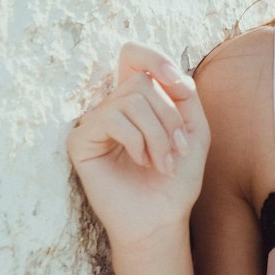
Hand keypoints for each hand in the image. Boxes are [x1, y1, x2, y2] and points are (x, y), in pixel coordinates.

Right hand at [66, 41, 210, 247]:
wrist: (162, 218)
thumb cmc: (177, 179)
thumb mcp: (195, 130)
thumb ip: (185, 94)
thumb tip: (165, 72)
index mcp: (139, 101)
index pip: (133, 56)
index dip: (154, 58)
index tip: (178, 84)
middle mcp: (113, 106)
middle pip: (141, 81)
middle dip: (169, 116)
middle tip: (177, 150)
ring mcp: (95, 122)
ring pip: (130, 99)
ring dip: (157, 134)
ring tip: (163, 163)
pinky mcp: (80, 141)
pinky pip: (110, 117)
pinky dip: (136, 140)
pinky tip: (140, 162)